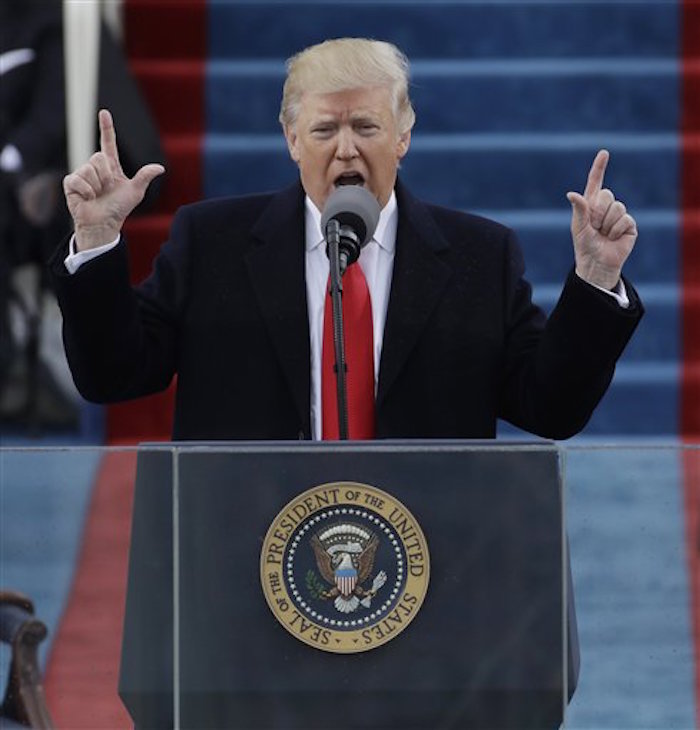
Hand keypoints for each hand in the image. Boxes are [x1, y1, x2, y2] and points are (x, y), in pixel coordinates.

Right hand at [63, 109, 164, 250]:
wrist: (105, 223)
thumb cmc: (119, 208)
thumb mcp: (135, 192)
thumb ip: (144, 177)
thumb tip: (160, 168)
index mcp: (110, 166)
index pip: (108, 143)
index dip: (106, 128)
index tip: (104, 112)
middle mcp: (95, 167)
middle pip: (99, 157)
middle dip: (106, 176)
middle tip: (107, 189)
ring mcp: (82, 174)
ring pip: (89, 169)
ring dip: (97, 185)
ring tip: (97, 195)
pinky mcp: (71, 183)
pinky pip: (79, 179)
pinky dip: (87, 191)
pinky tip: (88, 198)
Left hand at [567, 150, 637, 289]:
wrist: (597, 264)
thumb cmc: (585, 246)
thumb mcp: (579, 227)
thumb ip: (579, 209)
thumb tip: (571, 193)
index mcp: (591, 205)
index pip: (596, 182)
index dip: (599, 167)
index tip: (604, 153)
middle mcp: (606, 207)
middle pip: (607, 194)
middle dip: (598, 212)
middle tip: (594, 227)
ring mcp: (619, 215)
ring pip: (617, 207)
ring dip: (606, 224)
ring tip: (603, 234)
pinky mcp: (629, 225)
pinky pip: (625, 219)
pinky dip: (616, 230)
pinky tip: (613, 238)